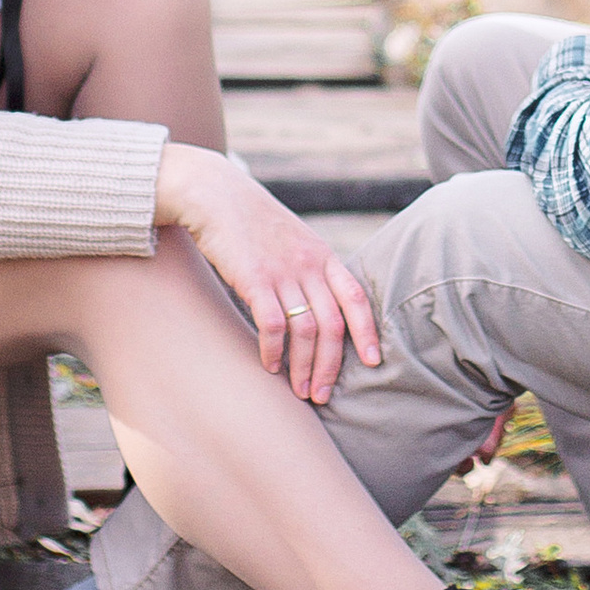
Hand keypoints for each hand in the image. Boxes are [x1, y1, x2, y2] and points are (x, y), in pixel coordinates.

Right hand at [153, 142, 381, 406]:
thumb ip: (311, 270)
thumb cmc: (253, 223)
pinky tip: (270, 365)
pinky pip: (272, 324)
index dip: (368, 332)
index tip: (374, 362)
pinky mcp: (254, 278)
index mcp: (323, 256)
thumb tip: (320, 310)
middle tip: (322, 396)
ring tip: (299, 391)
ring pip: (305, 330)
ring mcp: (283, 271)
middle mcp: (309, 265)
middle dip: (330, 366)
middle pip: (332, 325)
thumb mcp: (294, 241)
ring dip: (303, 367)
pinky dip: (273, 350)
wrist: (215, 194)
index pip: (357, 298)